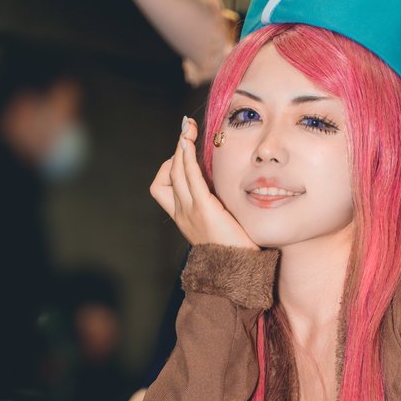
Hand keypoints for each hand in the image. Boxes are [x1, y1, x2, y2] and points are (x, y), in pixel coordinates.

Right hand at [150, 117, 256, 249]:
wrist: (236, 271)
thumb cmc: (234, 250)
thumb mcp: (218, 225)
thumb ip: (214, 206)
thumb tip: (219, 187)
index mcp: (183, 217)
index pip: (163, 185)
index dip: (171, 166)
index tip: (184, 153)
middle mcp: (182, 213)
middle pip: (168, 173)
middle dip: (177, 149)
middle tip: (186, 129)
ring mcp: (190, 211)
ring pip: (176, 171)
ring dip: (181, 147)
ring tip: (187, 128)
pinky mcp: (204, 209)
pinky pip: (190, 177)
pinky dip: (187, 157)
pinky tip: (188, 142)